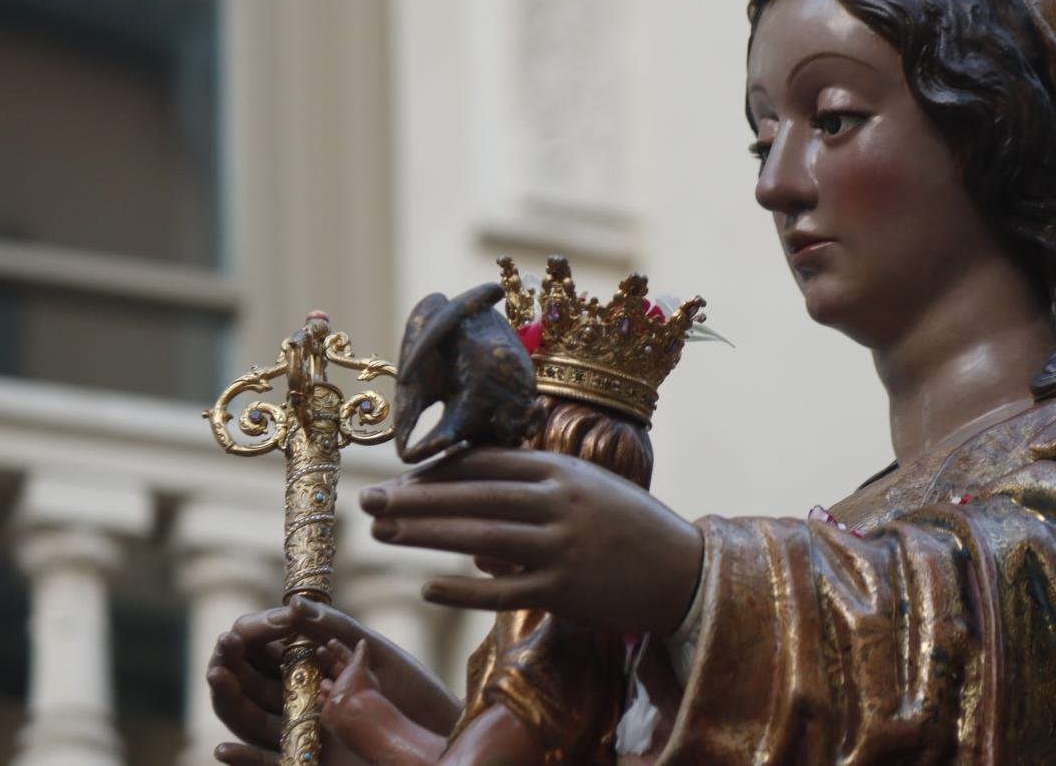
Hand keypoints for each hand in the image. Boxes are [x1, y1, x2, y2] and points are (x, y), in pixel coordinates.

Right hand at [206, 598, 461, 764]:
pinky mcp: (309, 762)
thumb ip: (336, 630)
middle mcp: (302, 698)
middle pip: (249, 681)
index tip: (240, 629)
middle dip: (230, 663)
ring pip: (250, 716)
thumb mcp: (378, 655)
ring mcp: (303, 732)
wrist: (441, 736)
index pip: (266, 649)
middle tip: (222, 649)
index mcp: (315, 666)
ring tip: (218, 674)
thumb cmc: (413, 692)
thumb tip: (294, 605)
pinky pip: (267, 762)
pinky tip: (223, 748)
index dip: (249, 637)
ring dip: (228, 698)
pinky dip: (242, 758)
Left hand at [361, 447, 704, 634]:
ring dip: (426, 534)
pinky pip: (502, 591)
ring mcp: (562, 547)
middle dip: (415, 497)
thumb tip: (479, 499)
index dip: (437, 469)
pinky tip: (428, 588)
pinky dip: (463, 591)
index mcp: (562, 470)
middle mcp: (559, 503)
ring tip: (383, 533)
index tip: (399, 477)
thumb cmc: (631, 526)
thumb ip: (537, 487)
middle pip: (472, 495)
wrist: (685, 572)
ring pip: (479, 537)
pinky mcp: (566, 590)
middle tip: (370, 500)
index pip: (486, 462)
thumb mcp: (589, 487)